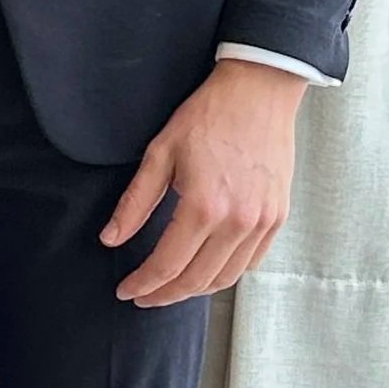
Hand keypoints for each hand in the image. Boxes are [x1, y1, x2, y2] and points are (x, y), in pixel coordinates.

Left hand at [102, 58, 306, 306]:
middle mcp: (237, 222)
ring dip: (195, 290)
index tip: (127, 290)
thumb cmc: (208, 116)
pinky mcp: (277, 218)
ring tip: (171, 286)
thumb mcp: (161, 152)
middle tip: (144, 295)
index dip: (144, 284)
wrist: (258, 92)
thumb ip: (135, 202)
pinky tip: (205, 268)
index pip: (168, 265)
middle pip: (196, 281)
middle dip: (165, 294)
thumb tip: (111, 239)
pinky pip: (250, 263)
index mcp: (204, 206)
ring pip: (225, 279)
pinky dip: (225, 274)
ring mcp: (262, 222)